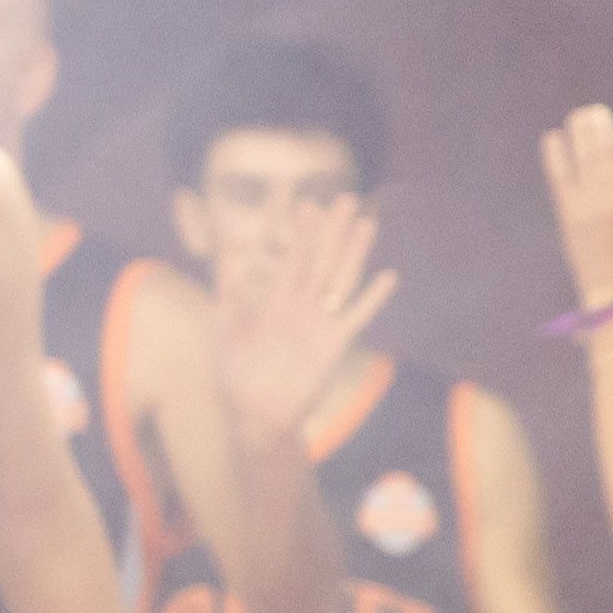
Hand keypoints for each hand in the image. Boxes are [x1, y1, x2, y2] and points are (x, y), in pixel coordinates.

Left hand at [210, 192, 392, 449]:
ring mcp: (320, 324)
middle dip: (331, 230)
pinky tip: (388, 276)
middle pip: (320, 260)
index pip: (289, 259)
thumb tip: (223, 264)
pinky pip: (356, 317)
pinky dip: (371, 298)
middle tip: (344, 197)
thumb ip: (228, 298)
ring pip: (340, 280)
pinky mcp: (334, 344)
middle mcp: (302, 309)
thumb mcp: (225, 332)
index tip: (304, 202)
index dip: (297, 231)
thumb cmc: (236, 378)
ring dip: (354, 252)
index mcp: (275, 304)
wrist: (256, 415)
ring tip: (366, 222)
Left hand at [543, 107, 612, 313]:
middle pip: (606, 150)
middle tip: (598, 112)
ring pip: (583, 159)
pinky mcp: (568, 212)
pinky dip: (555, 155)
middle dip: (602, 127)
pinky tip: (553, 137)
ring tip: (580, 116)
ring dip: (580, 133)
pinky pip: (559, 177)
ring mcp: (588, 204)